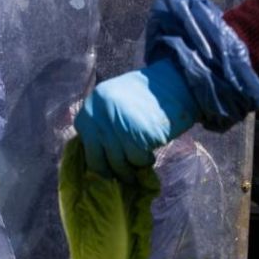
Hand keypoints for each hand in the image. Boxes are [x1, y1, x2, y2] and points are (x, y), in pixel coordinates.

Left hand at [74, 59, 197, 180]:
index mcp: (91, 105)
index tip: (106, 165)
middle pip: (95, 157)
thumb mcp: (115, 105)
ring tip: (140, 163)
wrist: (175, 83)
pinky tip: (150, 154)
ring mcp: (115, 124)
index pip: (82, 142)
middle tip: (122, 174)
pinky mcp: (135, 133)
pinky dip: (143, 161)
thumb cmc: (146, 99)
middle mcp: (98, 114)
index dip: (96, 156)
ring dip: (129, 169)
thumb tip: (96, 160)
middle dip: (109, 170)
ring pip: (116, 162)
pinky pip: (135, 159)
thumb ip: (103, 126)